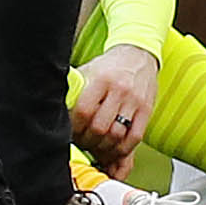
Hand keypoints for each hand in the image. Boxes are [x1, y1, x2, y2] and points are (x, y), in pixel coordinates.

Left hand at [68, 43, 158, 168]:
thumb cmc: (109, 66)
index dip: (75, 127)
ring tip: (95, 147)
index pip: (84, 111)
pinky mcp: (147, 111)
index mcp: (102, 79)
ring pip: (116, 136)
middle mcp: (120, 90)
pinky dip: (122, 149)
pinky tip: (113, 149)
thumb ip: (75, 91)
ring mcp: (135, 101)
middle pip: (100, 127)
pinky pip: (134, 138)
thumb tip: (58, 112)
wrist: (138, 55)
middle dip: (87, 141)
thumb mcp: (89, 71)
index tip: (71, 132)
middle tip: (82, 142)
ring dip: (103, 148)